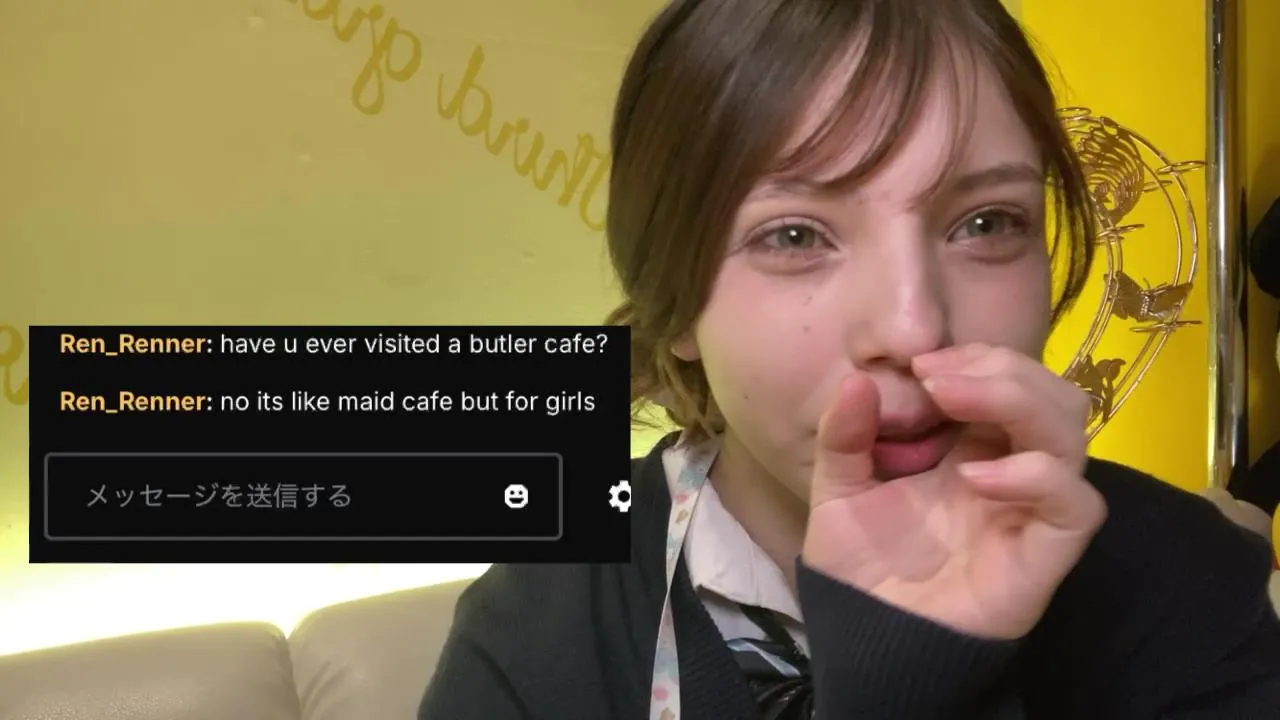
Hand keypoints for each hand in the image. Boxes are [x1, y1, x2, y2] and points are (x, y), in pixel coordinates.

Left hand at [801, 343, 1106, 639]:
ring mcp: (1032, 509)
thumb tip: (857, 379)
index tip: (924, 362)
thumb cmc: (862, 566)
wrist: (868, 639)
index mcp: (970, 447)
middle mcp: (1010, 470)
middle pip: (1053, 395)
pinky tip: (975, 476)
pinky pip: (1077, 505)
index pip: (1009, 379)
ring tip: (952, 401)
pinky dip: (1037, 477)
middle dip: (1002, 369)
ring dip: (1020, 400)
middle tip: (937, 376)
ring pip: (1072, 434)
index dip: (979, 357)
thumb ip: (843, 435)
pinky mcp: (1045, 553)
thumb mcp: (837, 488)